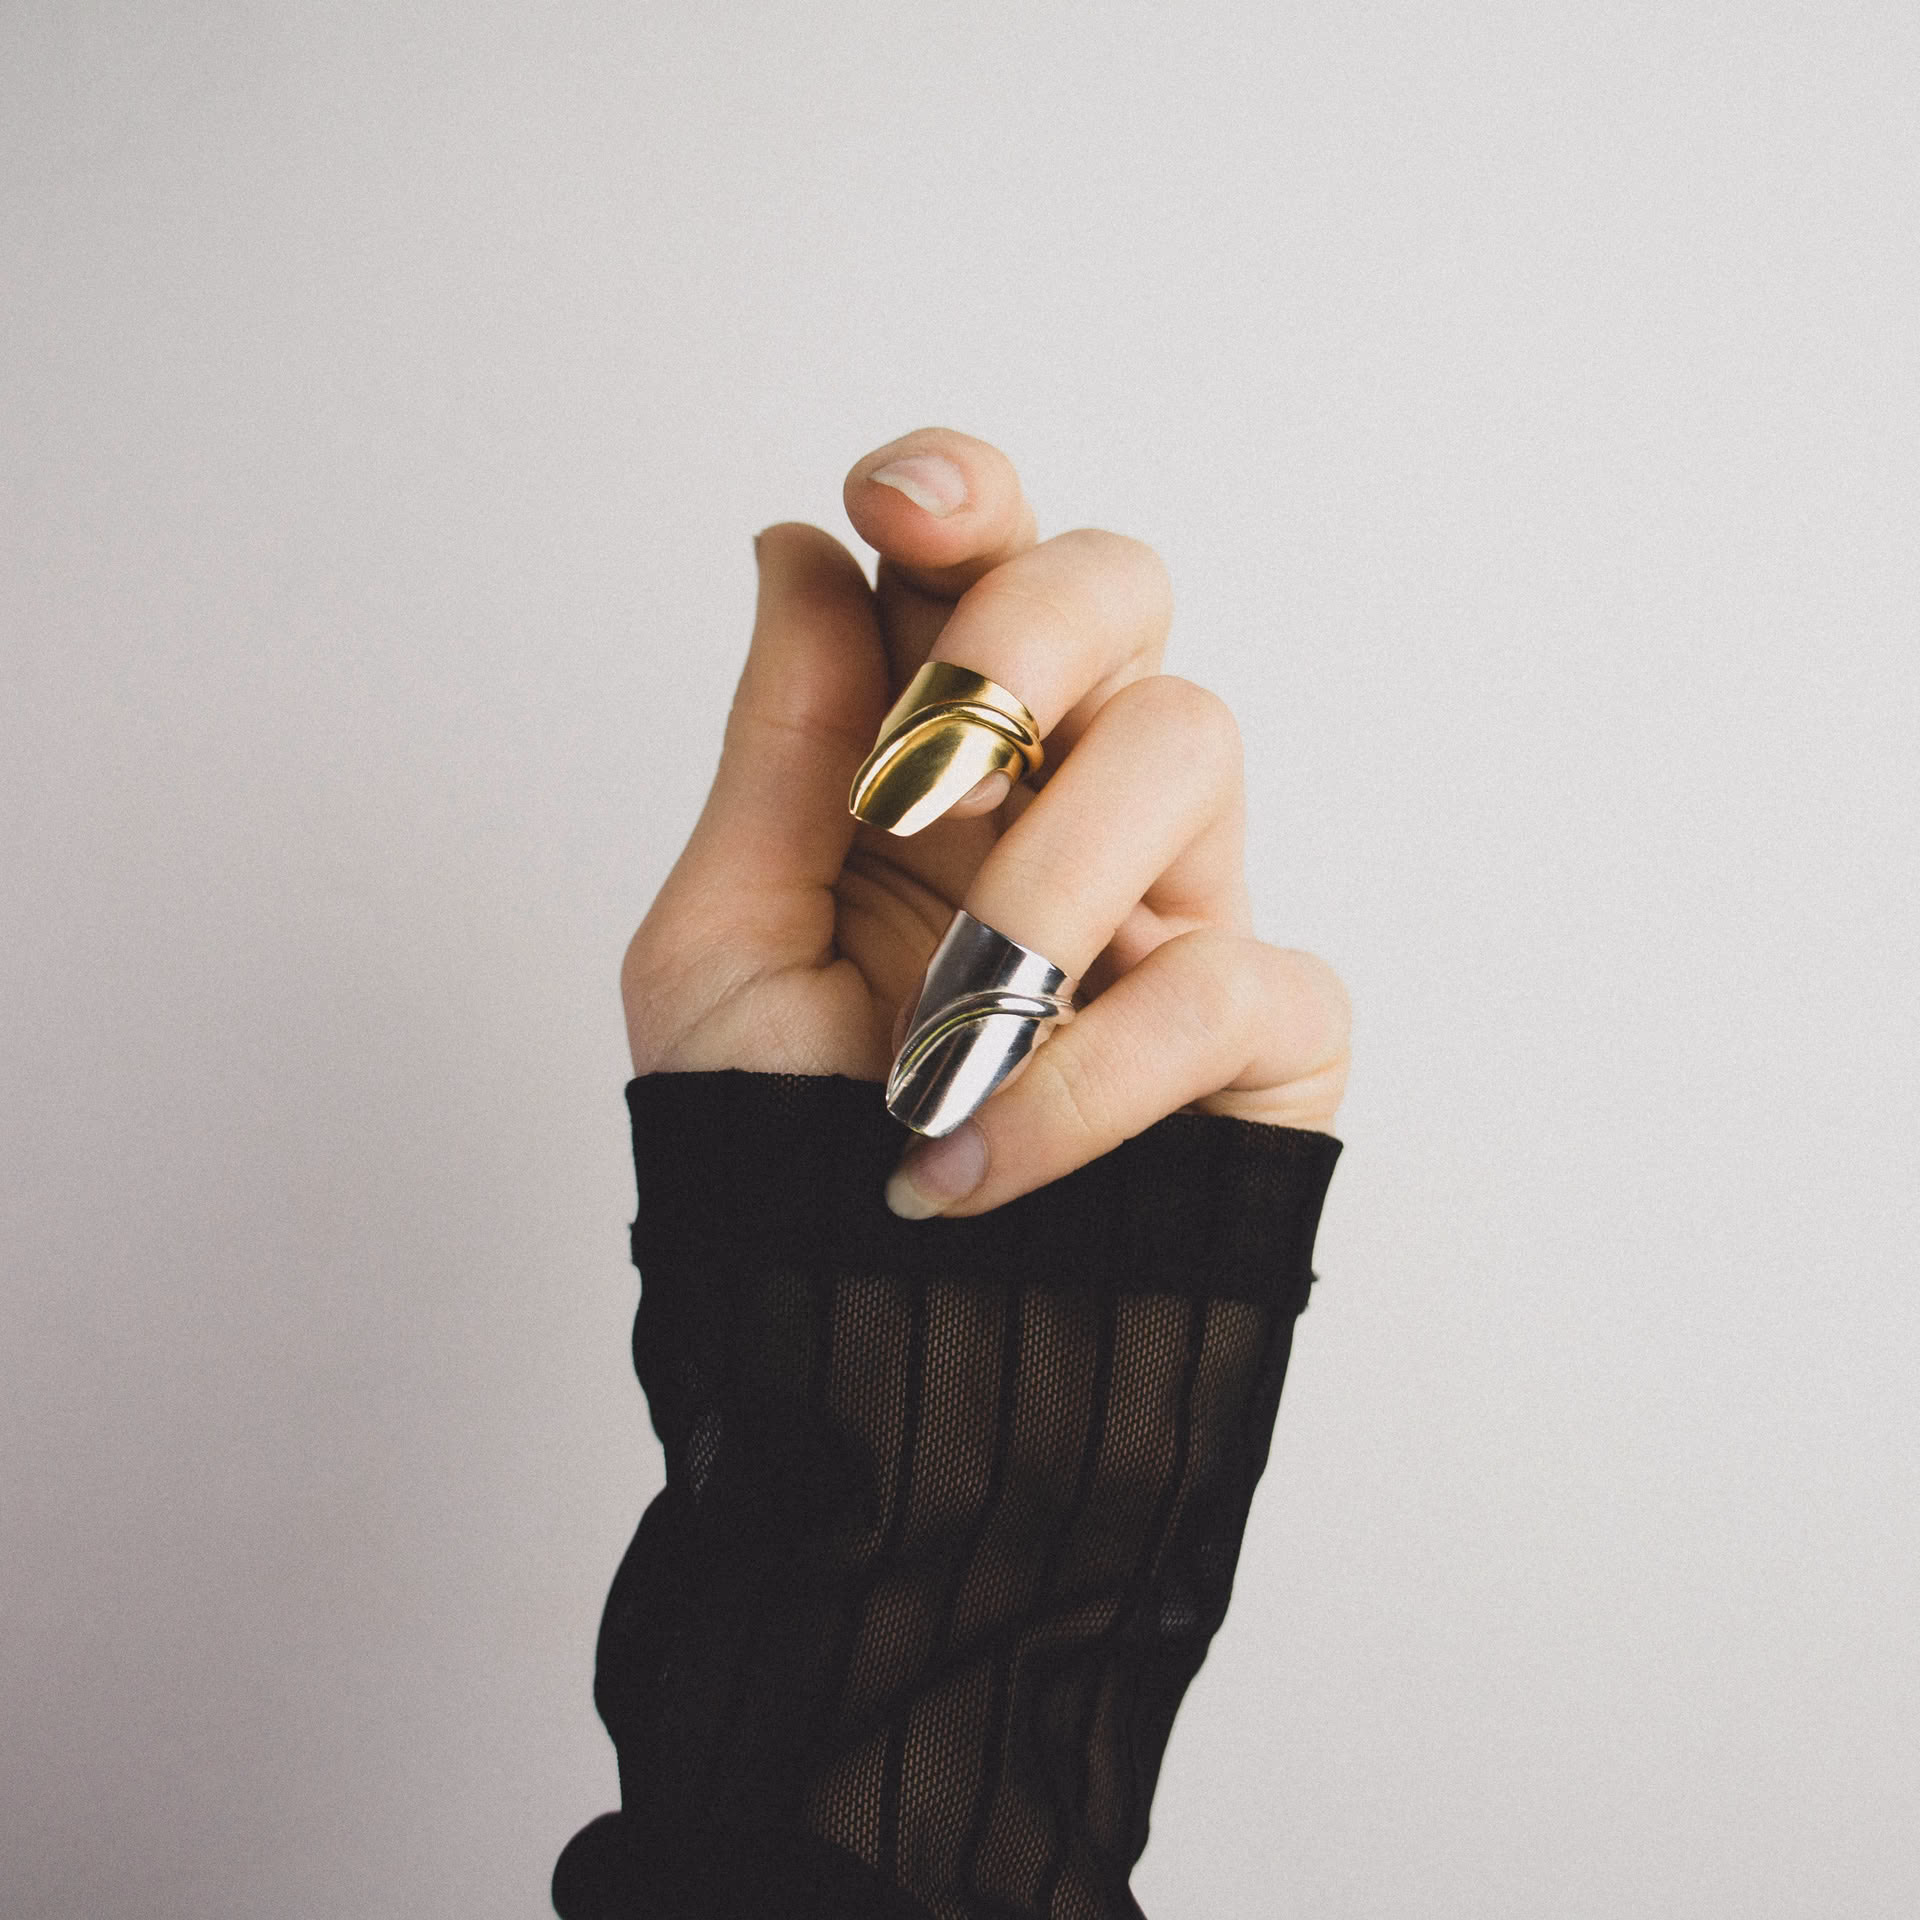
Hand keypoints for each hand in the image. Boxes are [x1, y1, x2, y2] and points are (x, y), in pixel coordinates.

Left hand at [620, 427, 1350, 1216]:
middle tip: (913, 788)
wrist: (862, 1358)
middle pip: (1125, 584)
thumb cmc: (778, 1152)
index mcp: (934, 763)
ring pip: (1193, 743)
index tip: (899, 507)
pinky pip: (1232, 981)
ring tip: (929, 1040)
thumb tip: (801, 544)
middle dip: (1023, 634)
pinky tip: (971, 1160)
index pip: (983, 563)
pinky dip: (1084, 1075)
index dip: (962, 493)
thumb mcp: (723, 945)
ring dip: (1042, 883)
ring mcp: (1178, 903)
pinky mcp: (1266, 1032)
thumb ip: (775, 748)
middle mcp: (1066, 799)